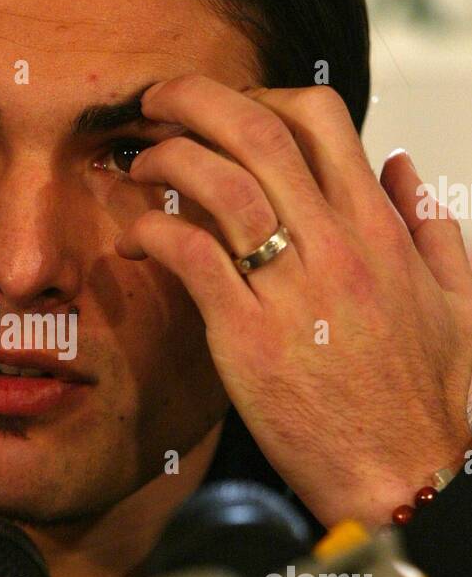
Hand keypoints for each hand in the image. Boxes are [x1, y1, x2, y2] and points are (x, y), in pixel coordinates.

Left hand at [115, 75, 471, 528]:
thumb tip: (403, 165)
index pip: (320, 119)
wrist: (406, 479)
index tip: (231, 111)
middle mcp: (337, 246)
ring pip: (220, 182)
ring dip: (169, 156)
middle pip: (259, 131)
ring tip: (141, 162)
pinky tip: (137, 236)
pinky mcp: (248, 338)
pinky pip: (191, 255)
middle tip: (158, 101)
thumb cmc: (430, 402)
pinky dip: (154, 230)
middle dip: (197, 99)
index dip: (264, 97)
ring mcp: (292, 290)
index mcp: (381, 230)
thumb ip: (432, 226)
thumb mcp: (458, 301)